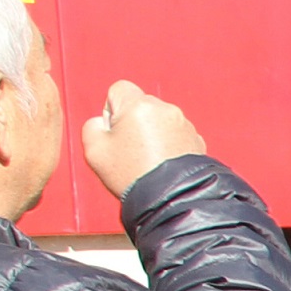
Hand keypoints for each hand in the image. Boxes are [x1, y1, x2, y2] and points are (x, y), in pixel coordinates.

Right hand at [81, 80, 203, 195]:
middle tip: (130, 150)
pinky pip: (176, 135)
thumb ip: (93, 125)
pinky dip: (169, 145)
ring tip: (148, 160)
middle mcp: (165, 109)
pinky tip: (163, 163)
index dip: (111, 109)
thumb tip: (106, 122)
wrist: (171, 200)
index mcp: (138, 105)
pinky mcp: (197, 140)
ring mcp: (184, 124)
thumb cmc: (131, 175)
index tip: (116, 133)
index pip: (119, 89)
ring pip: (159, 120)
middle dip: (133, 121)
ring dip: (152, 133)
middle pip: (141, 104)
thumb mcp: (94, 149)